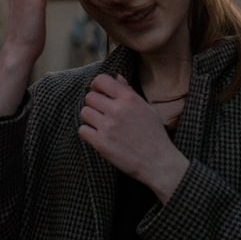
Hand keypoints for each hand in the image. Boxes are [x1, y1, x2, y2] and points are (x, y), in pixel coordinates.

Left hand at [78, 74, 189, 202]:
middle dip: (93, 103)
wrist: (158, 162)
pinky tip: (98, 135)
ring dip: (90, 117)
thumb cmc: (155, 135)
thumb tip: (117, 77)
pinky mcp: (101, 143)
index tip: (99, 92)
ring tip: (100, 124)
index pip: (101, 80)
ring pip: (84, 112)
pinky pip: (82, 130)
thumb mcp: (147, 108)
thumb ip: (129, 92)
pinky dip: (88, 132)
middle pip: (89, 97)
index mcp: (129, 99)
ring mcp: (108, 127)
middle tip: (101, 112)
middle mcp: (117, 110)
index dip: (96, 85)